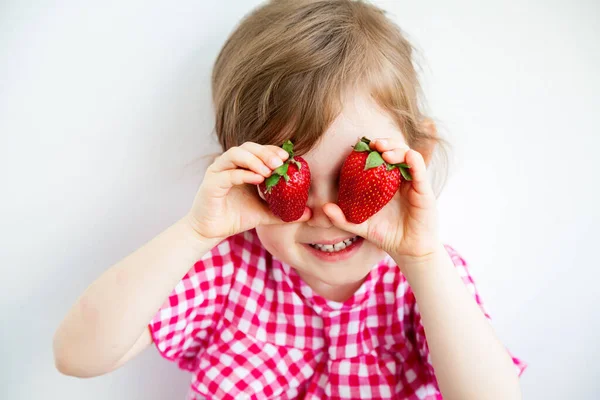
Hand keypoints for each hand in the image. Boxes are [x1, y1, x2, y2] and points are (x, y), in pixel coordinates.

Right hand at [187, 142, 310, 239]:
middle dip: (266, 152)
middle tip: (281, 162)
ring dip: (254, 159)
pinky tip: (258, 179)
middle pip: (248, 147)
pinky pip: (227, 174)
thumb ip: (284, 212)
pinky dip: (243, 174)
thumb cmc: (236, 217)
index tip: (288, 158)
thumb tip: (309, 214)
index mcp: (242, 166)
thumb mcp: (264, 213)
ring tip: (269, 170)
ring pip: (235, 154)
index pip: (259, 150)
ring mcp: (218, 171)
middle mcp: (229, 164)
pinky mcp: (210, 184)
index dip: (273, 150)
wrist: (212, 231)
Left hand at [323, 137, 439, 261]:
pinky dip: (414, 160)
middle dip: (385, 143)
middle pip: (395, 150)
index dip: (371, 150)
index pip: (379, 158)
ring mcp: (413, 183)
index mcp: (385, 182)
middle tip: (374, 145)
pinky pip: (420, 170)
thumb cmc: (386, 234)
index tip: (360, 147)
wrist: (407, 250)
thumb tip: (324, 208)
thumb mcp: (360, 225)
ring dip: (397, 149)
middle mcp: (399, 179)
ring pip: (408, 155)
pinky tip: (406, 157)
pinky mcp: (424, 190)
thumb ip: (342, 218)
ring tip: (384, 152)